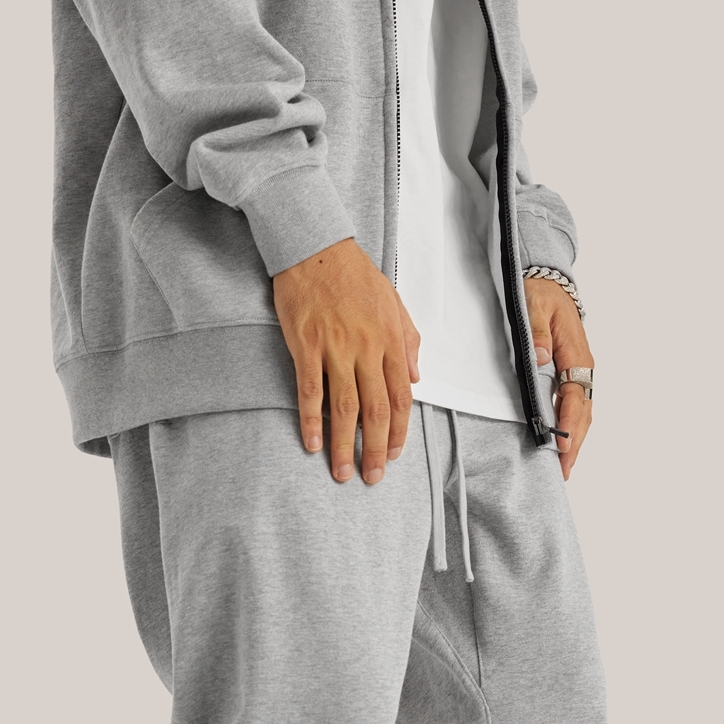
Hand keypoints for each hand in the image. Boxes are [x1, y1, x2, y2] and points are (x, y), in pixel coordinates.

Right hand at [273, 239, 419, 483]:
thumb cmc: (354, 274)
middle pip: (376, 411)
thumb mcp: (393, 302)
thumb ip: (408, 340)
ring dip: (343, 445)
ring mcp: (336, 348)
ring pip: (344, 408)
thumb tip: (416, 377)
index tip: (394, 455)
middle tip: (372, 477)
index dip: (399, 432)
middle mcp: (367, 349)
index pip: (400, 397)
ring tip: (342, 472)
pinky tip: (311, 443)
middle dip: (376, 450)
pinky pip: (310, 391)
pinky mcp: (306, 346)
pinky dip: (311, 421)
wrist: (317, 246)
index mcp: (391, 340)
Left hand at [524, 277, 593, 480]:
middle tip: (564, 470)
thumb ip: (536, 333)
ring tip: (565, 467)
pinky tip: (563, 444)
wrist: (547, 283)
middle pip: (584, 412)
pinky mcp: (571, 376)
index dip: (569, 422)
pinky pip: (575, 406)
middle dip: (576, 442)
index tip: (562, 445)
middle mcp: (582, 367)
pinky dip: (572, 427)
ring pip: (582, 412)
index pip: (575, 395)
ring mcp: (578, 373)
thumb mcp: (533, 307)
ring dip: (576, 440)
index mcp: (575, 353)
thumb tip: (541, 357)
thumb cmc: (539, 295)